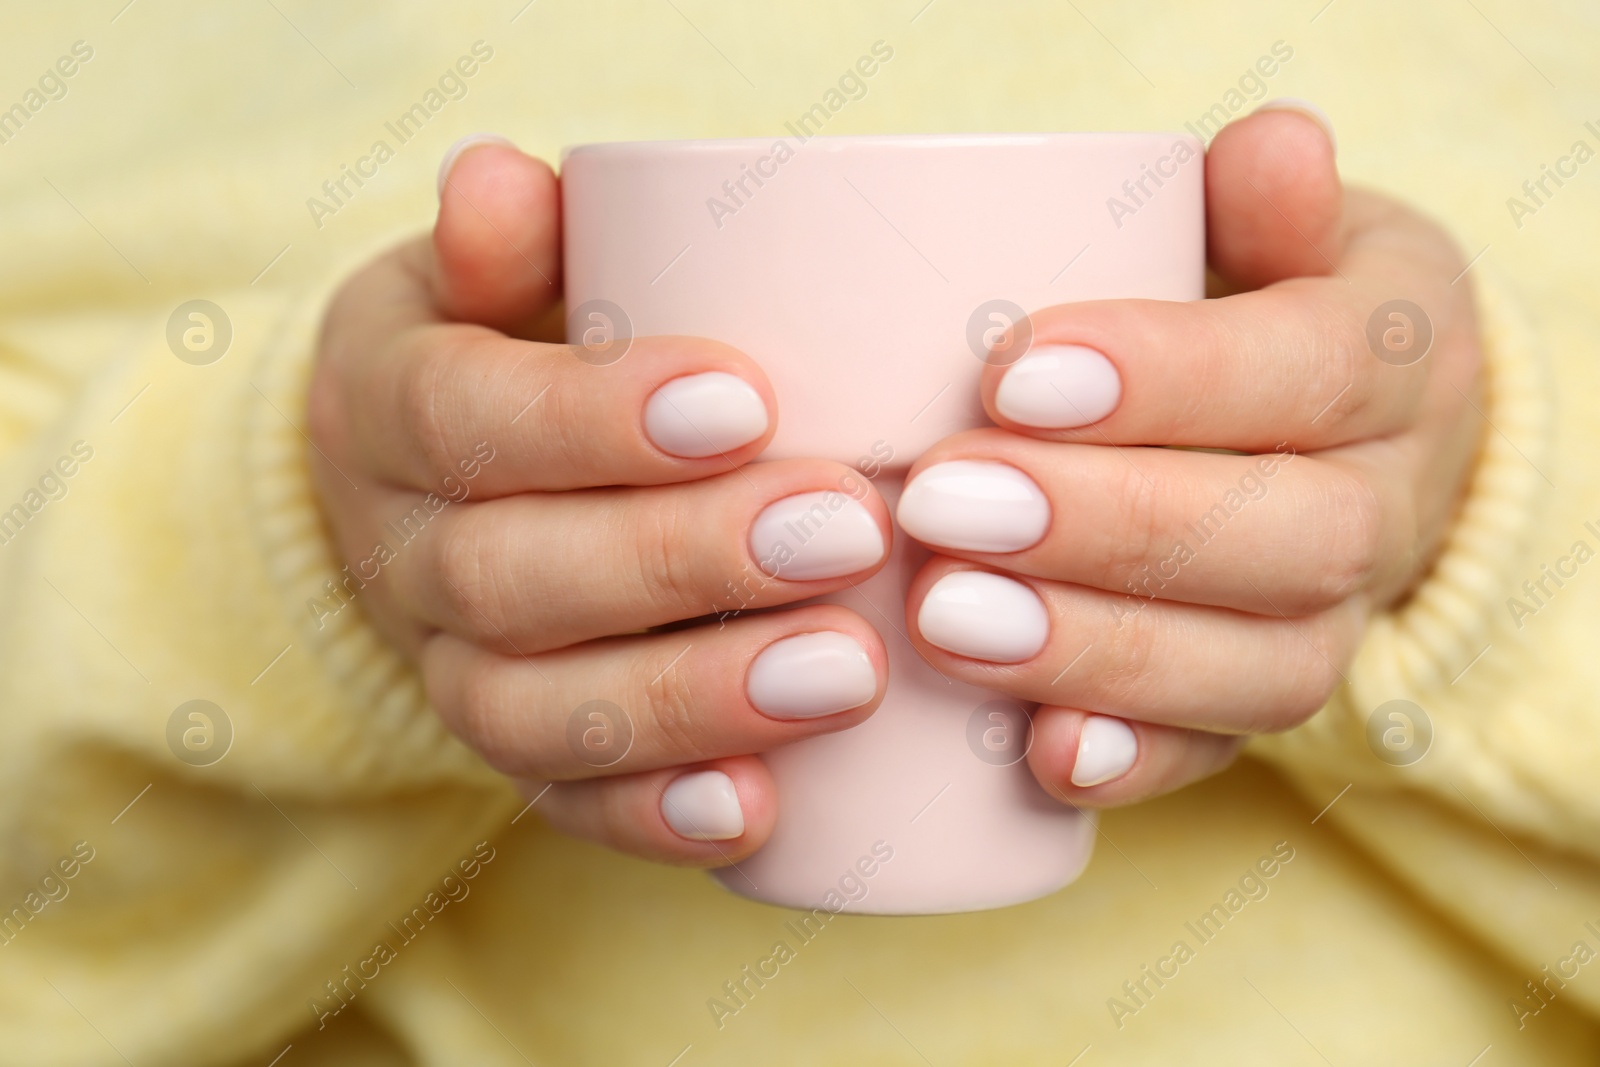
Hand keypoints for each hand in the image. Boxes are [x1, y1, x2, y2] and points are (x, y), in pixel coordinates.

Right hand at [307, 138, 893, 864]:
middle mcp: (402, 553)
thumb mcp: (485, 271)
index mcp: (390, 406)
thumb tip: (502, 180)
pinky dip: (657, 816)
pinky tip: (763, 810)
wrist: (427, 488)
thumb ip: (507, 232)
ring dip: (693, 699)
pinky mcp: (514, 755)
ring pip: (538, 710)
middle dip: (683, 560)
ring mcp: (451, 669)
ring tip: (848, 671)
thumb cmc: (505, 348)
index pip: (465, 416)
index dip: (595, 419)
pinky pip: (563, 805)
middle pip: (514, 577)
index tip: (751, 401)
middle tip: (846, 529)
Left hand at [896, 105, 1482, 805]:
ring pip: (1259, 665)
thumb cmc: (1270, 307)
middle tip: (944, 502)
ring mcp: (1335, 620)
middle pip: (1282, 535)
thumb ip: (1265, 199)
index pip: (1306, 370)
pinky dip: (1138, 763)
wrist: (1349, 436)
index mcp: (1391, 360)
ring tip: (948, 621)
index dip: (1167, 379)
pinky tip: (1040, 758)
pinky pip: (1226, 756)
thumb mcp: (1286, 232)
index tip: (1010, 373)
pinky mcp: (1267, 699)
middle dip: (1106, 526)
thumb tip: (1270, 148)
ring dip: (1100, 650)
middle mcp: (1385, 503)